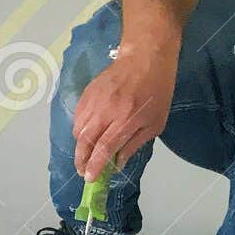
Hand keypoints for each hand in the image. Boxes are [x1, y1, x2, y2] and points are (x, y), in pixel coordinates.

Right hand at [73, 46, 177, 180]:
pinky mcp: (87, 93)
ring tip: (86, 152)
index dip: (94, 166)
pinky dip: (79, 129)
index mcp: (126, 119)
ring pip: (78, 131)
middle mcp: (107, 111)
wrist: (145, 56)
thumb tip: (117, 162)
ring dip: (80, 146)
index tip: (89, 178)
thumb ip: (135, 143)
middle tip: (83, 170)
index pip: (104, 148)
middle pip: (85, 142)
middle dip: (81, 160)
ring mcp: (95, 101)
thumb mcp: (156, 122)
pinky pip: (77, 117)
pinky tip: (87, 133)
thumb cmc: (157, 90)